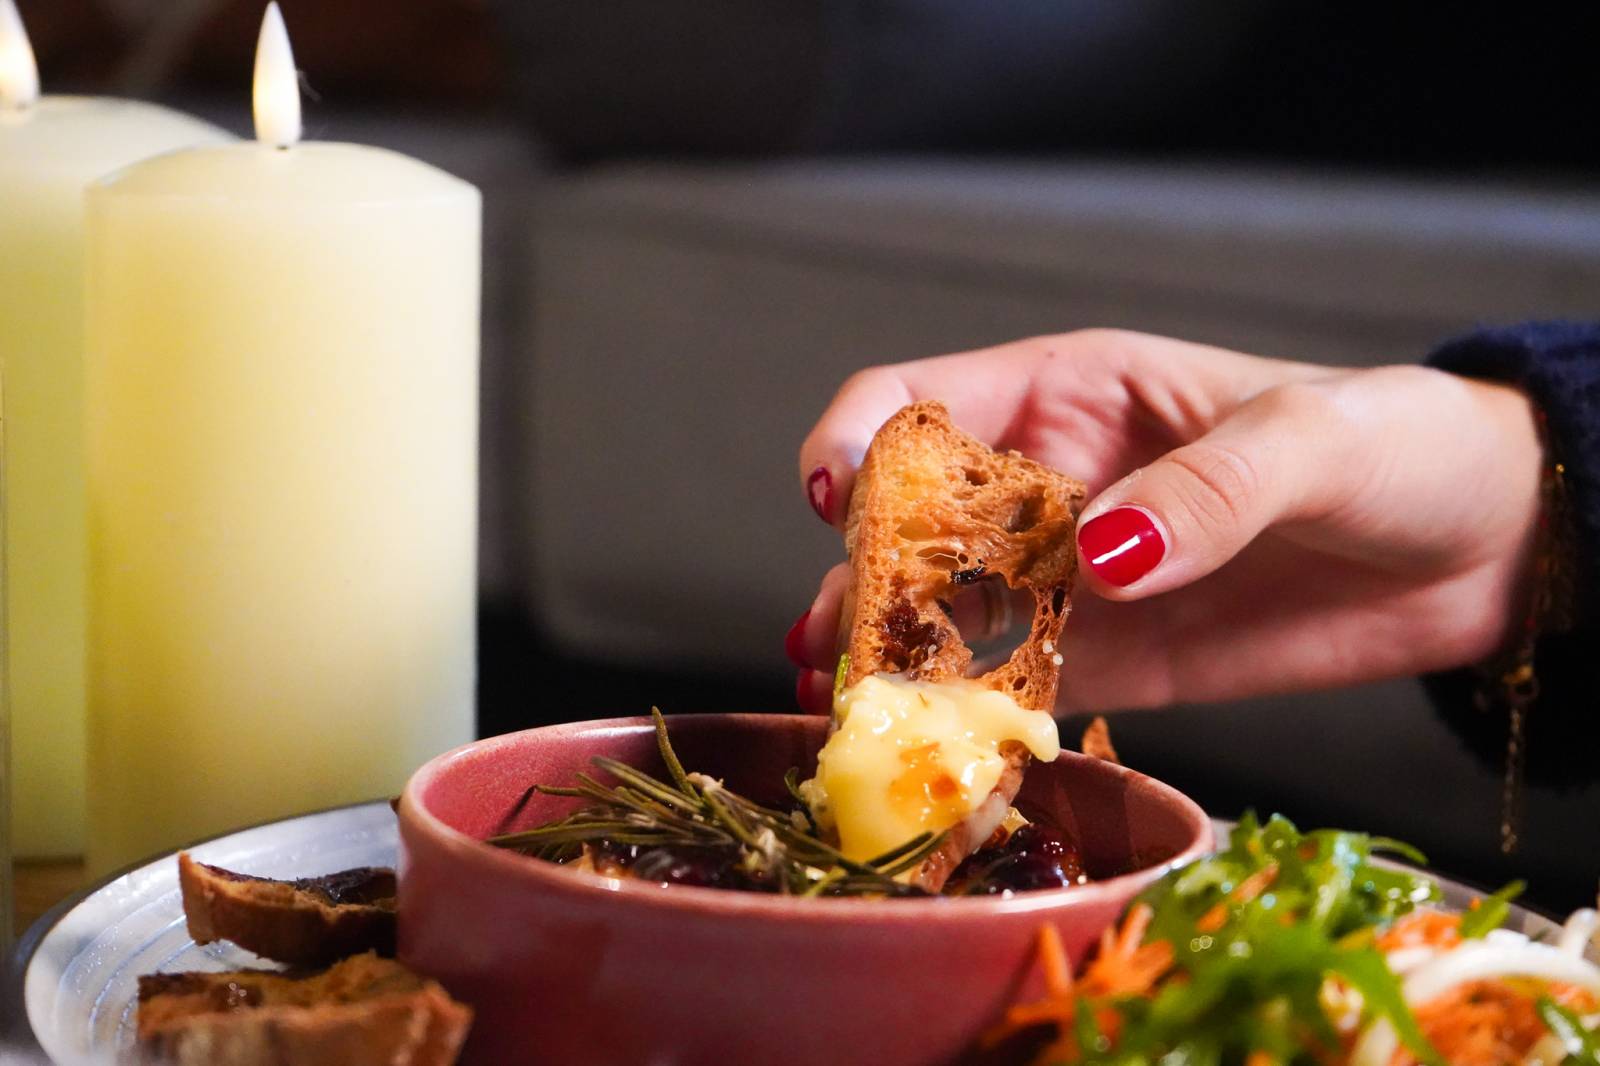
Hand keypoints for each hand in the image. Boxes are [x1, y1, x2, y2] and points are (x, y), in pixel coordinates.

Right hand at [786, 330, 1542, 713]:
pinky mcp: (1112, 659)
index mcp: (1073, 392)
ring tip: (852, 700)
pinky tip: (930, 741)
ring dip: (892, 653)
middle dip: (862, 572)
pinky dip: (968, 713)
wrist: (1482, 548)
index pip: (922, 399)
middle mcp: (1049, 482)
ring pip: (947, 611)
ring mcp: (1072, 577)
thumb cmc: (1399, 445)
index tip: (833, 497)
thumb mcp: (1312, 442)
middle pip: (913, 520)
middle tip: (836, 638)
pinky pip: (1018, 686)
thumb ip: (1207, 490)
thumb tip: (1100, 556)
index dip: (859, 439)